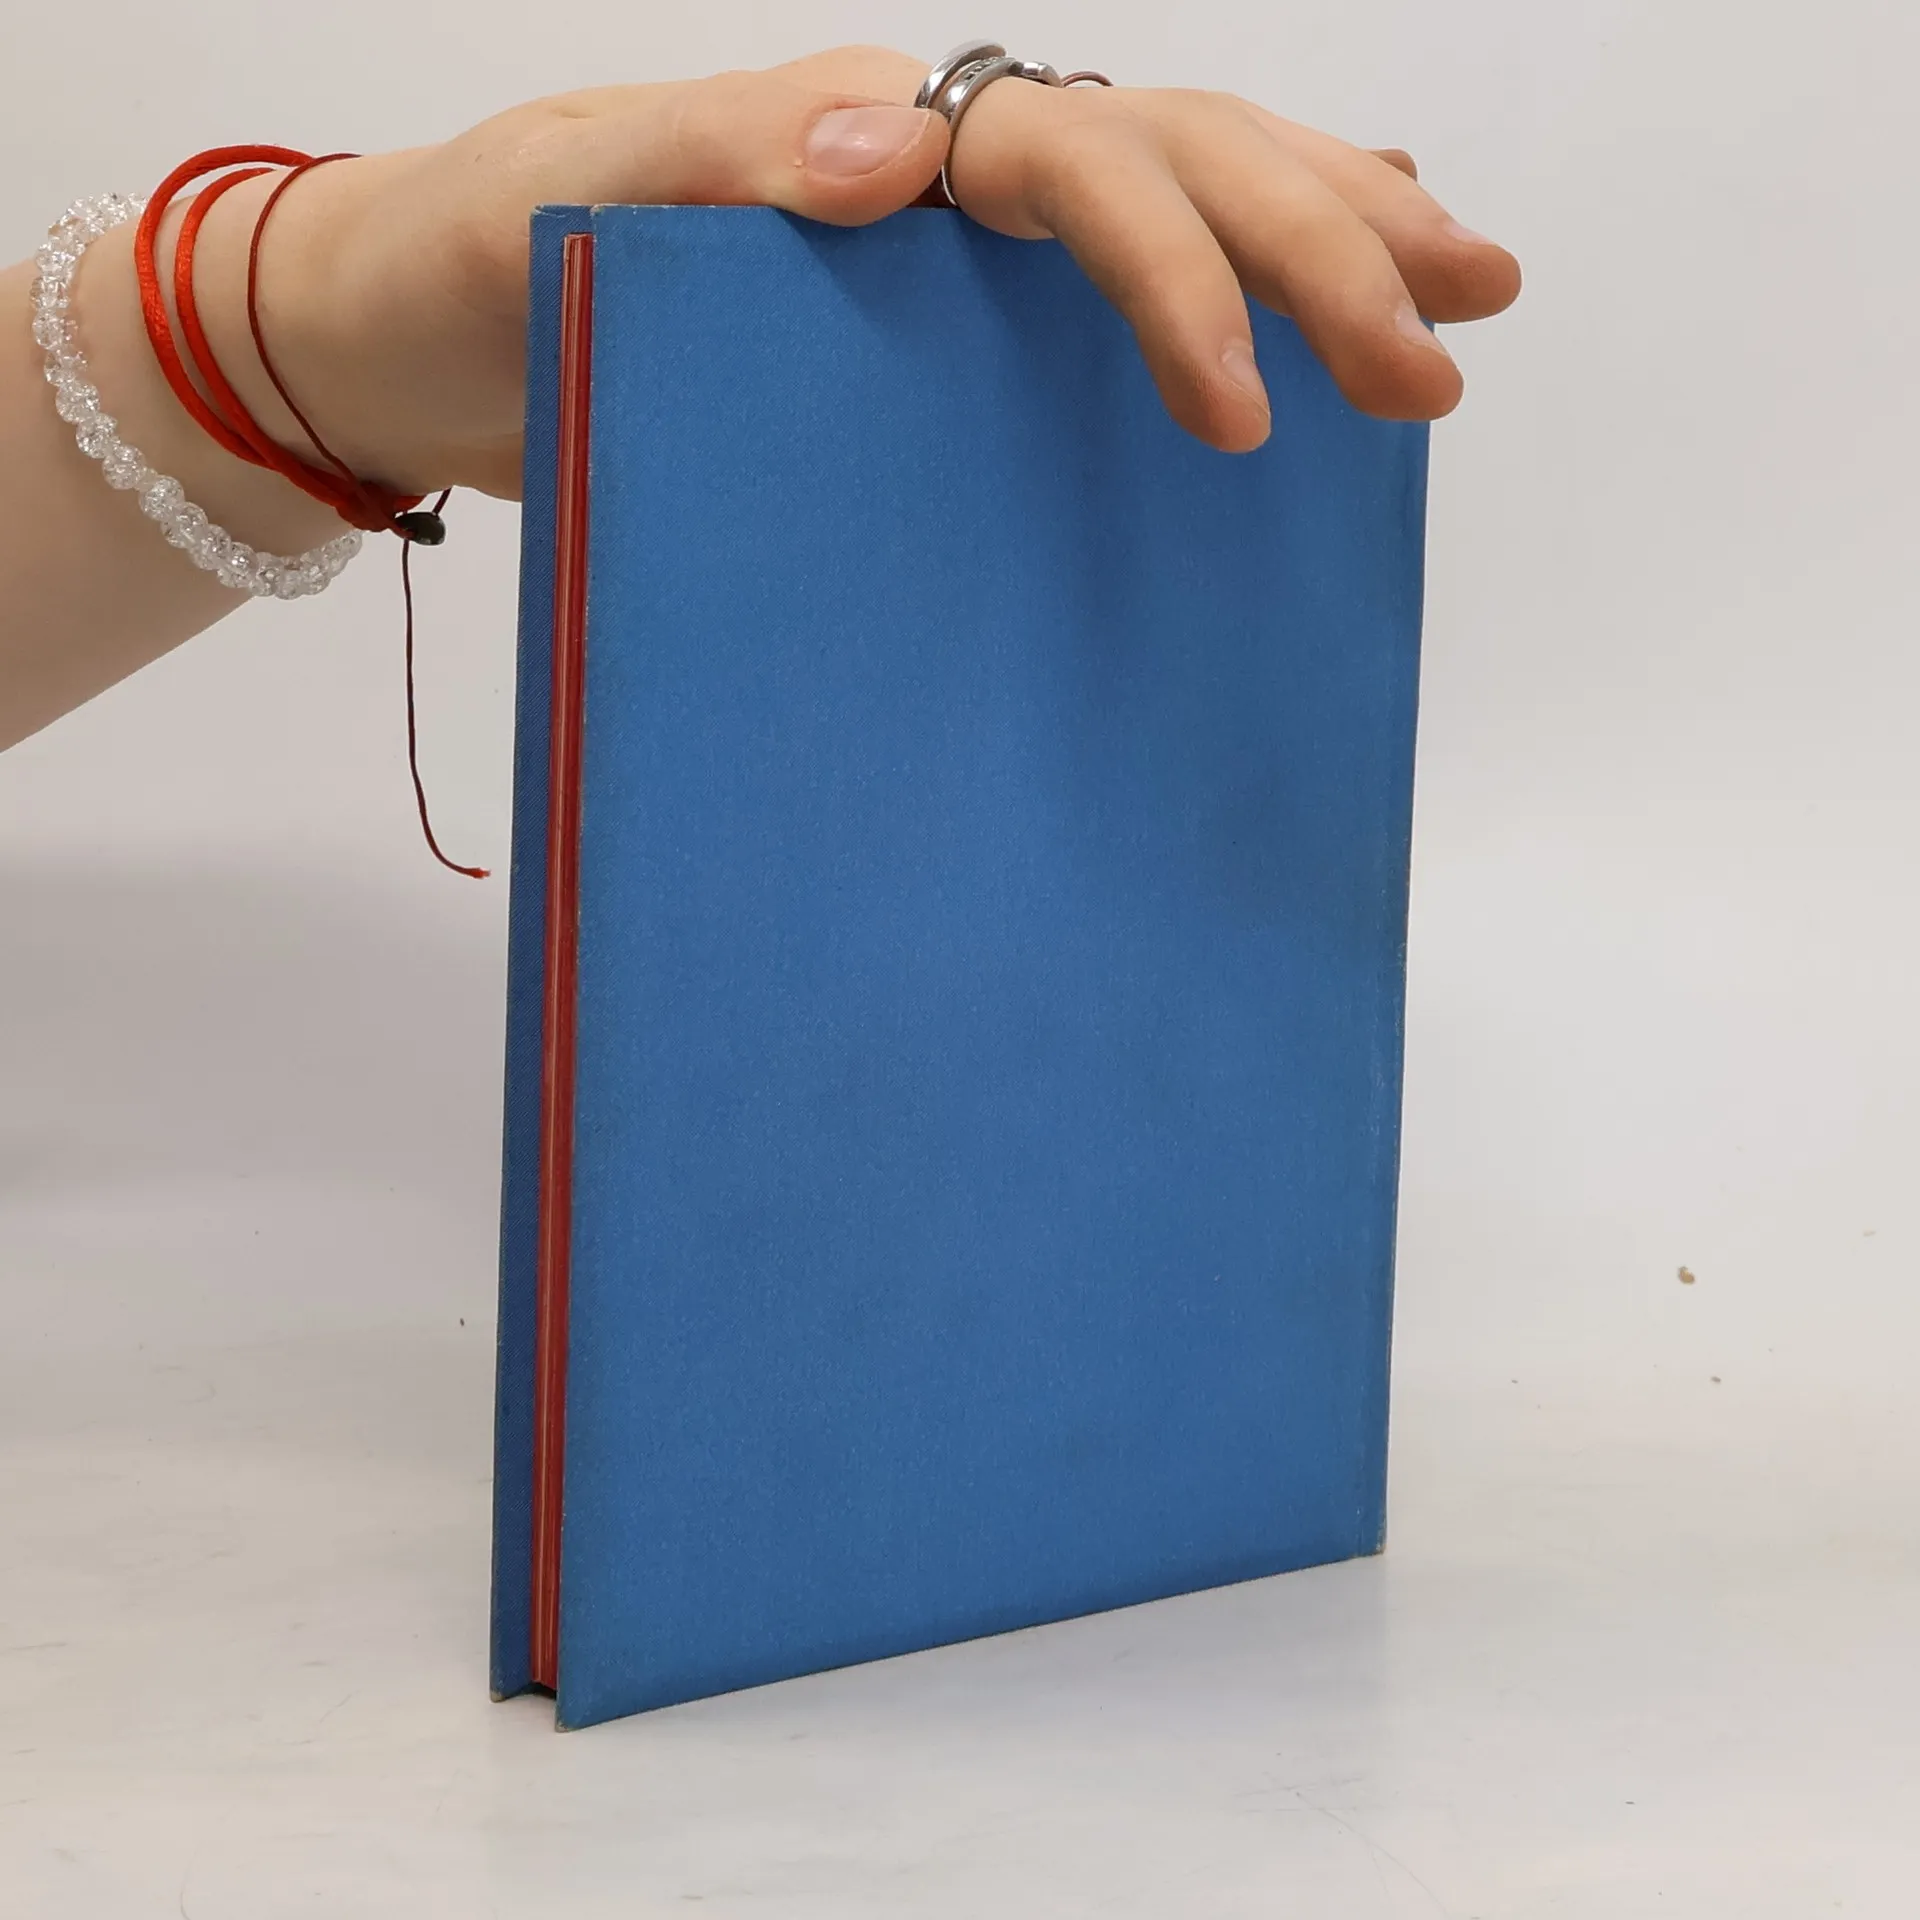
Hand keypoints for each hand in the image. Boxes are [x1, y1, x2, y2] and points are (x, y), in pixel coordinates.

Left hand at [171, 47, 1523, 498]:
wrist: (413, 348)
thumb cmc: (482, 271)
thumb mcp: (574, 200)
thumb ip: (727, 158)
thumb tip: (905, 145)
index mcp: (877, 139)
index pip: (1083, 166)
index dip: (1183, 273)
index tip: (1247, 414)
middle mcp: (935, 183)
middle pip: (1177, 163)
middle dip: (1322, 246)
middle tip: (1447, 343)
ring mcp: (944, 263)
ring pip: (1172, 210)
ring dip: (1320, 248)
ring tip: (1449, 305)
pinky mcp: (931, 352)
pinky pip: (1098, 314)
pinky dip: (1215, 307)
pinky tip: (1293, 345)